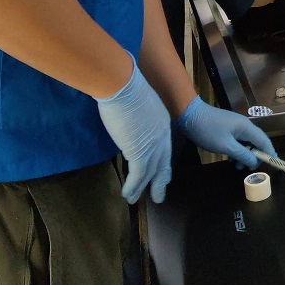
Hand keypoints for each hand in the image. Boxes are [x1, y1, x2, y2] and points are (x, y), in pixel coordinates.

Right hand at [95, 53, 172, 203]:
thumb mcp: (135, 101)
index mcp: (161, 120)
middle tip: (159, 195)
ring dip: (142, 188)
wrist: (121, 84)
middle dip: (160, 180)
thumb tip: (126, 117)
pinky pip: (137, 175)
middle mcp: (161, 134)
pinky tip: (127, 195)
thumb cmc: (123, 85)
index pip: (164, 145)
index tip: (160, 170)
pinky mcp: (139, 152)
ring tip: (135, 200)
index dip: (162, 160)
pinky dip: (132, 187)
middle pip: (163, 162)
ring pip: (150, 172)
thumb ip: (135, 113)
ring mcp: (152, 144)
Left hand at [174, 97, 276, 170]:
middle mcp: (244, 125)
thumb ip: (242, 154)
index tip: (274, 164)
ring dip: (245, 155)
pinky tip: (231, 159)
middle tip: (251, 170)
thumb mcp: (226, 146)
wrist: (190, 115)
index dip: (270, 153)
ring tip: (238, 167)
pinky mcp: (227, 128)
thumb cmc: (208, 131)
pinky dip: (237, 150)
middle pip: (257, 142)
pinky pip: (238, 141)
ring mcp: (235, 126)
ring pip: (246, 142)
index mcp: (246, 128)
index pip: (264, 141)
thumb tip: (254, 162)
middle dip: (256, 156)